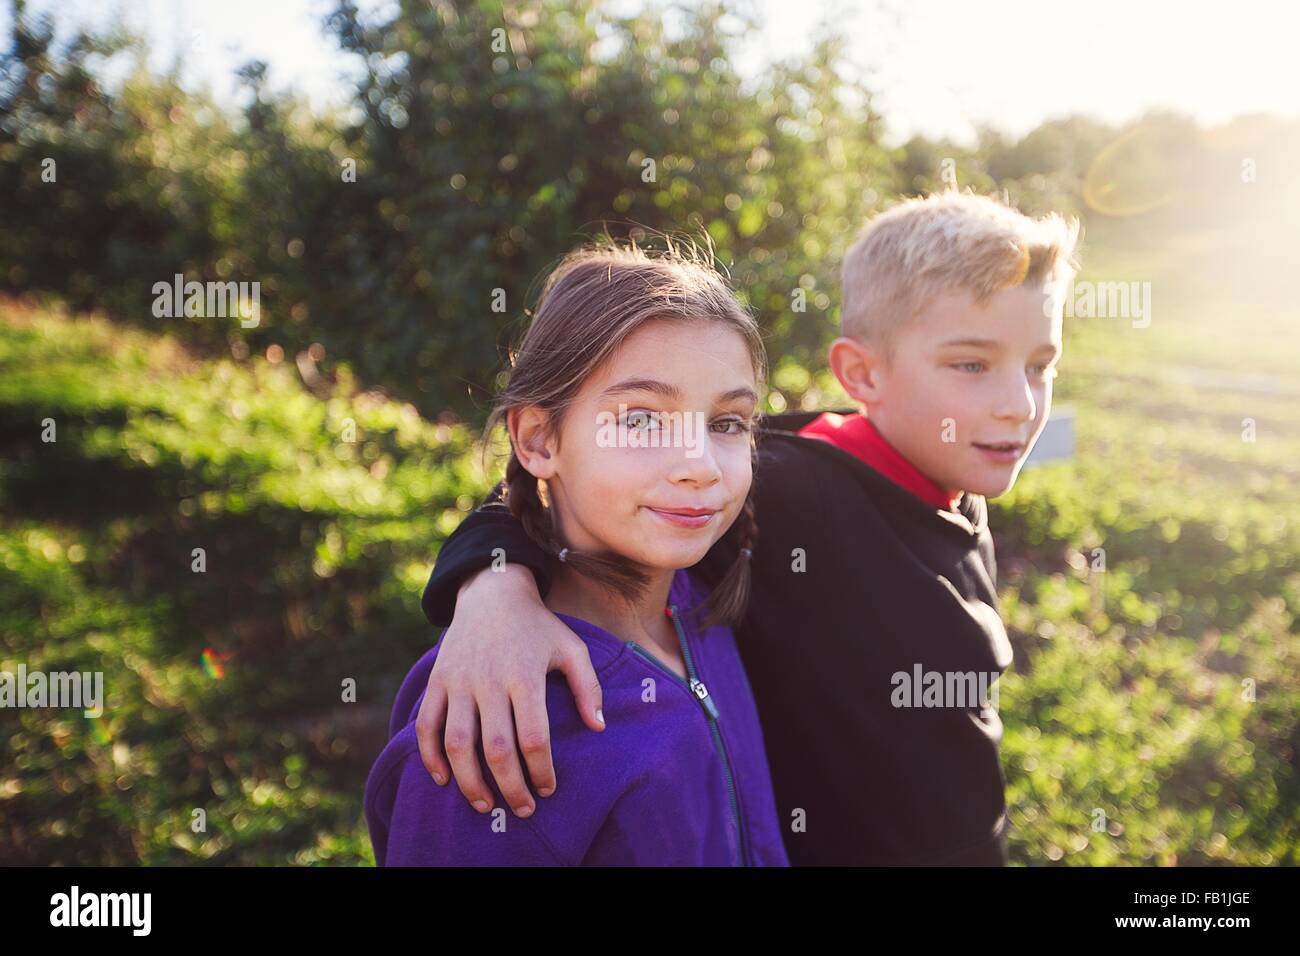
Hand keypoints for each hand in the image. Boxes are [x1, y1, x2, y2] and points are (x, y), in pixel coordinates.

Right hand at [415, 563, 604, 817]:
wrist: (491, 592)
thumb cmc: (538, 626)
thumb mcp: (571, 648)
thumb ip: (589, 686)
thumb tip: (598, 727)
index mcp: (525, 676)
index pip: (533, 737)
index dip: (540, 770)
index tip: (548, 789)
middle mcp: (490, 681)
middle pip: (497, 749)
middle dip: (510, 787)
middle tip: (522, 809)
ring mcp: (459, 682)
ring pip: (458, 743)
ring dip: (469, 781)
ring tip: (484, 805)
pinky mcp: (438, 681)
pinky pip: (427, 725)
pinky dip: (430, 756)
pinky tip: (443, 778)